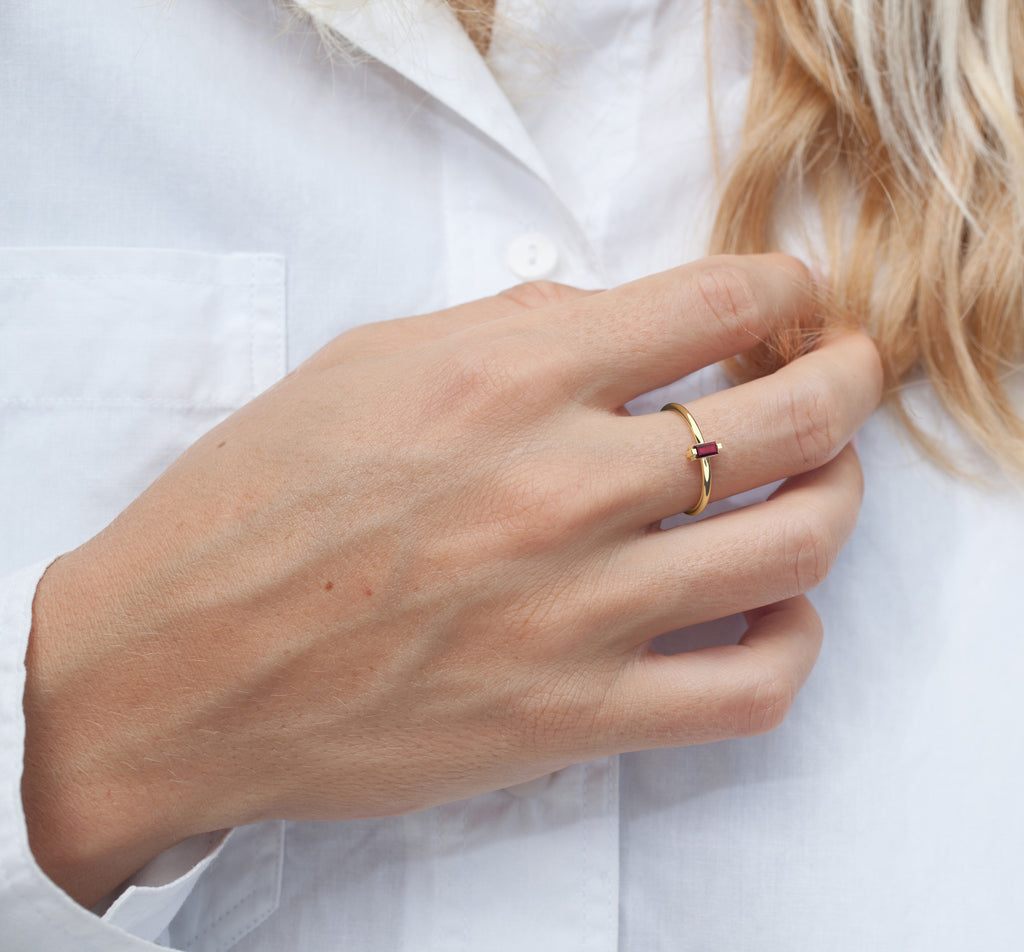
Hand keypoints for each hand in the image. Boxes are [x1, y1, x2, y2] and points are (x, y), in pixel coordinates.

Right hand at [22, 255, 881, 905]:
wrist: (171, 671)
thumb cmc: (247, 509)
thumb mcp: (364, 366)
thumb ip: (506, 329)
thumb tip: (610, 320)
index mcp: (504, 378)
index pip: (713, 302)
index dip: (782, 288)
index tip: (791, 299)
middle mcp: (558, 484)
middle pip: (788, 415)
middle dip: (846, 379)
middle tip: (846, 373)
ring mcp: (577, 610)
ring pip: (796, 543)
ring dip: (840, 496)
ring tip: (825, 481)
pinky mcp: (571, 717)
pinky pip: (749, 688)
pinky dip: (796, 644)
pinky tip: (778, 612)